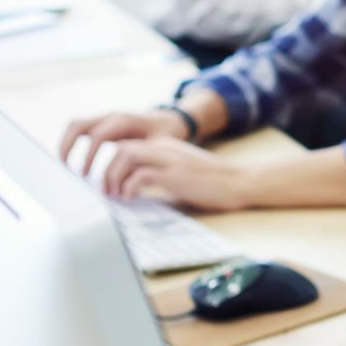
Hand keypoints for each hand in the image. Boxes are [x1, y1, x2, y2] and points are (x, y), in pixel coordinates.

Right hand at [59, 109, 187, 174]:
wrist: (170, 120)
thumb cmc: (166, 134)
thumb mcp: (159, 146)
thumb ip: (143, 157)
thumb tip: (128, 177)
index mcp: (124, 120)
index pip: (97, 136)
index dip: (89, 156)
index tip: (86, 175)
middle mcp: (111, 116)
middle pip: (78, 125)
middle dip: (68, 146)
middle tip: (66, 169)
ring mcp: (105, 118)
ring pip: (76, 125)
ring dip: (66, 143)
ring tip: (65, 165)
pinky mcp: (103, 124)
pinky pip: (81, 129)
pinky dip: (72, 142)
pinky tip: (73, 160)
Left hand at [98, 138, 251, 211]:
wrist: (240, 181)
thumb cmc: (214, 184)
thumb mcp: (182, 173)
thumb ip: (161, 175)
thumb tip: (137, 191)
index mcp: (165, 146)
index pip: (128, 146)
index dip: (113, 164)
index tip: (109, 184)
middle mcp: (163, 147)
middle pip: (121, 148)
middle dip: (107, 170)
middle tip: (106, 192)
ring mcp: (168, 160)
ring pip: (125, 156)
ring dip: (114, 177)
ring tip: (115, 196)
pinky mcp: (174, 175)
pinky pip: (140, 175)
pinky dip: (129, 187)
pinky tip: (131, 200)